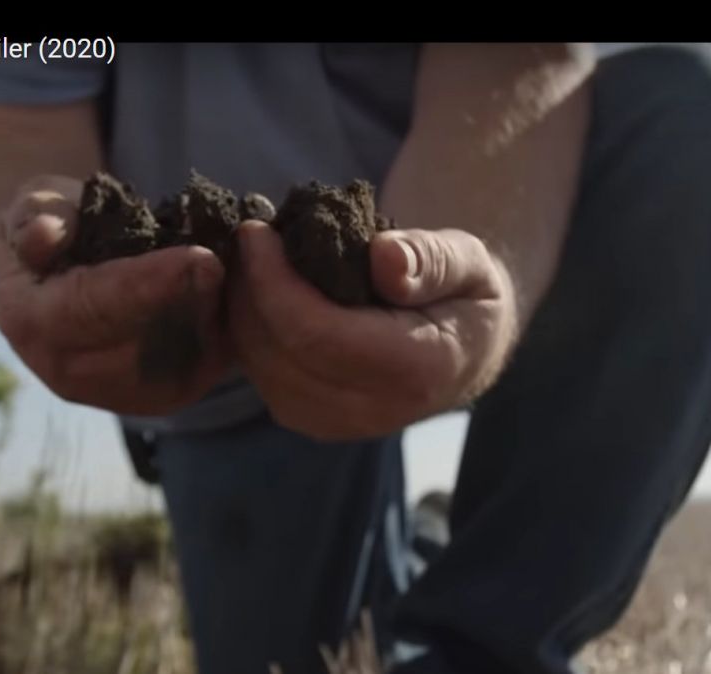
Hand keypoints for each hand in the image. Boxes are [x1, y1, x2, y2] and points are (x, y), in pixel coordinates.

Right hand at [0, 175, 231, 415]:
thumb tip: (44, 236)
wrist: (59, 277)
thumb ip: (39, 214)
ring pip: (172, 368)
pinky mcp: (152, 400)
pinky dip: (218, 339)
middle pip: (139, 346)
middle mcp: (64, 371)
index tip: (198, 258)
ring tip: (230, 276)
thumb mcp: (36, 204)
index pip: (91, 308)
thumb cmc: (54, 228)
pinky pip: (194, 375)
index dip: (147, 284)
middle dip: (188, 304)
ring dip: (208, 323)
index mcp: (29, 320)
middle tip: (225, 264)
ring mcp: (109, 394)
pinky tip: (229, 300)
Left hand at [229, 220, 517, 440]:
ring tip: (251, 258)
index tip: (256, 232)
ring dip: (241, 310)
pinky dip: (247, 330)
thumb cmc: (465, 295)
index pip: (317, 334)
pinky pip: (260, 374)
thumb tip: (384, 257)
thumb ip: (431, 259)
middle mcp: (374, 409)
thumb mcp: (469, 262)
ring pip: (260, 367)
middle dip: (250, 291)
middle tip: (247, 235)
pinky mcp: (311, 418)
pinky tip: (256, 292)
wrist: (464, 349)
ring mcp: (337, 423)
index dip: (274, 282)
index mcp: (418, 369)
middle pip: (279, 352)